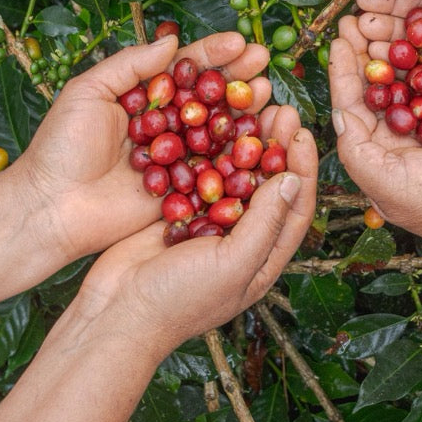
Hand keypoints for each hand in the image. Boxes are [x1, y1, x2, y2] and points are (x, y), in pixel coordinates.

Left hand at [17, 32, 270, 265]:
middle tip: (264, 60)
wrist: (50, 208)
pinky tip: (263, 137)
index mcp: (145, 98)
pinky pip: (216, 172)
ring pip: (220, 131)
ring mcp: (178, 159)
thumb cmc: (60, 148)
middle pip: (211, 96)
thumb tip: (171, 43)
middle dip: (239, 77)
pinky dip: (241, 156)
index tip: (239, 42)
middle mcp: (167, 125)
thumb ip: (130, 65)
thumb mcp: (88, 92)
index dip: (213, 54)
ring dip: (247, 111)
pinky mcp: (183, 192)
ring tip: (269, 92)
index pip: (186, 69)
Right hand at [76, 105, 316, 357]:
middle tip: (279, 109)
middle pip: (268, 184)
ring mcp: (208, 224)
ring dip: (245, 142)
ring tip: (251, 108)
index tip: (301, 133)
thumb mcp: (233, 263)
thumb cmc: (180, 300)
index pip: (296, 207)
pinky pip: (200, 174)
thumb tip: (293, 180)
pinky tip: (211, 121)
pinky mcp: (179, 212)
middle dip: (276, 146)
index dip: (303, 169)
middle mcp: (241, 239)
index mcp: (263, 258)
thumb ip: (265, 222)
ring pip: (235, 173)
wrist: (117, 312)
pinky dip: (208, 149)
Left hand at [330, 15, 421, 253]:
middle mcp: (400, 135)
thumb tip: (337, 112)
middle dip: (364, 52)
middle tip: (356, 18)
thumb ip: (356, 148)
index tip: (338, 40)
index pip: (351, 105)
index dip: (343, 71)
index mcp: (376, 152)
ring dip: (394, 48)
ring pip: (406, 77)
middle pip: (376, 85)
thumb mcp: (385, 181)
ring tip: (385, 18)